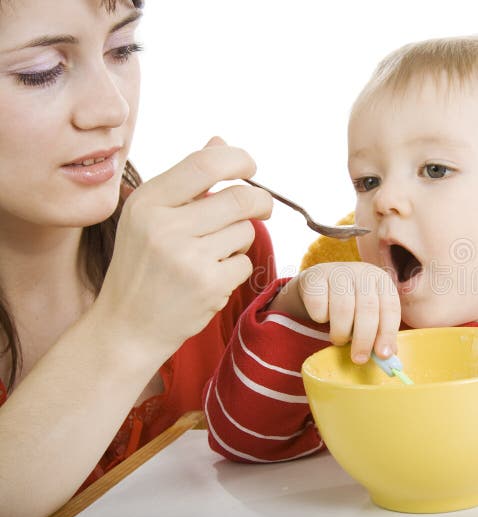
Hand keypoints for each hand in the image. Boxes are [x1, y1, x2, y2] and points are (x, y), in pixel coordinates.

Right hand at [94, 137, 272, 362]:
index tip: (250, 167)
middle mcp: (165, 226)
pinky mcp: (208, 285)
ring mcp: (187, 257)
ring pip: (245, 232)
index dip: (238, 159)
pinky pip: (244, 263)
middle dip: (260, 201)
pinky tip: (210, 280)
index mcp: (148, 201)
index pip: (206, 164)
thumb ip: (187, 180)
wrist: (126, 327)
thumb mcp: (150, 217)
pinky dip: (234, 270)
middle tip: (262, 207)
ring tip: (211, 256)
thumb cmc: (141, 267)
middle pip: (239, 198)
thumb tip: (220, 140)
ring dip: (239, 241)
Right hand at [269, 262, 400, 363]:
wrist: (317, 285)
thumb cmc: (350, 303)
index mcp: (381, 280)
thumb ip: (380, 333)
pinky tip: (322, 318)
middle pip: (367, 309)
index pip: (390, 307)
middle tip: (359, 359)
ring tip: (339, 339)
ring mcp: (337, 271)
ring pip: (343, 309)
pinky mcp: (314, 277)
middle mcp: (362, 272)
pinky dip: (320, 319)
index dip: (388, 333)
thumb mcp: (369, 314)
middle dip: (364, 339)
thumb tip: (389, 357)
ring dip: (341, 332)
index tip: (383, 355)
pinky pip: (319, 306)